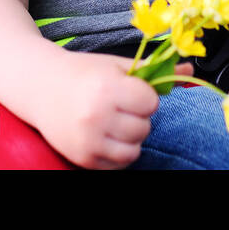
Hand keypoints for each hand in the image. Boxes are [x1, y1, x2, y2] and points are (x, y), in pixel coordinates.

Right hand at [34, 51, 192, 169]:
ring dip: (130, 136)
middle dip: (138, 117)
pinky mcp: (84, 158)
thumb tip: (188, 69)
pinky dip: (118, 152)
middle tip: (120, 107)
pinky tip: (106, 135)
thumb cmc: (82, 72)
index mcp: (107, 86)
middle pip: (144, 126)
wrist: (40, 86)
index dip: (144, 97)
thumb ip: (152, 69)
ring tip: (115, 121)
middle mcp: (97, 115)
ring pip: (135, 149)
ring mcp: (89, 139)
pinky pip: (119, 164)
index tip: (130, 92)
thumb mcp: (115, 65)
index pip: (150, 102)